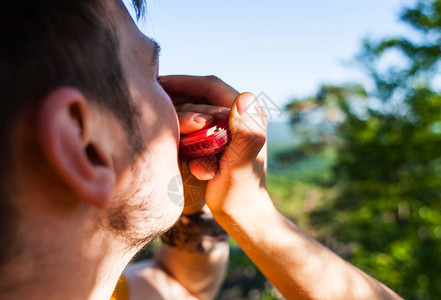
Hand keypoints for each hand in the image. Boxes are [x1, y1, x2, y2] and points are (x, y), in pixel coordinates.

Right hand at [161, 75, 269, 216]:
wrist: (241, 216)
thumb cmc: (241, 194)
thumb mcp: (242, 166)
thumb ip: (246, 133)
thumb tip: (244, 97)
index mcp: (249, 115)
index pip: (211, 86)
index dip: (184, 82)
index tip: (158, 84)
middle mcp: (239, 117)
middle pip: (199, 98)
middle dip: (179, 105)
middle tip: (155, 109)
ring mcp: (228, 128)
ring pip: (194, 114)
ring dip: (180, 124)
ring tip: (167, 132)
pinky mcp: (218, 140)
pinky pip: (193, 130)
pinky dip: (183, 138)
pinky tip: (175, 147)